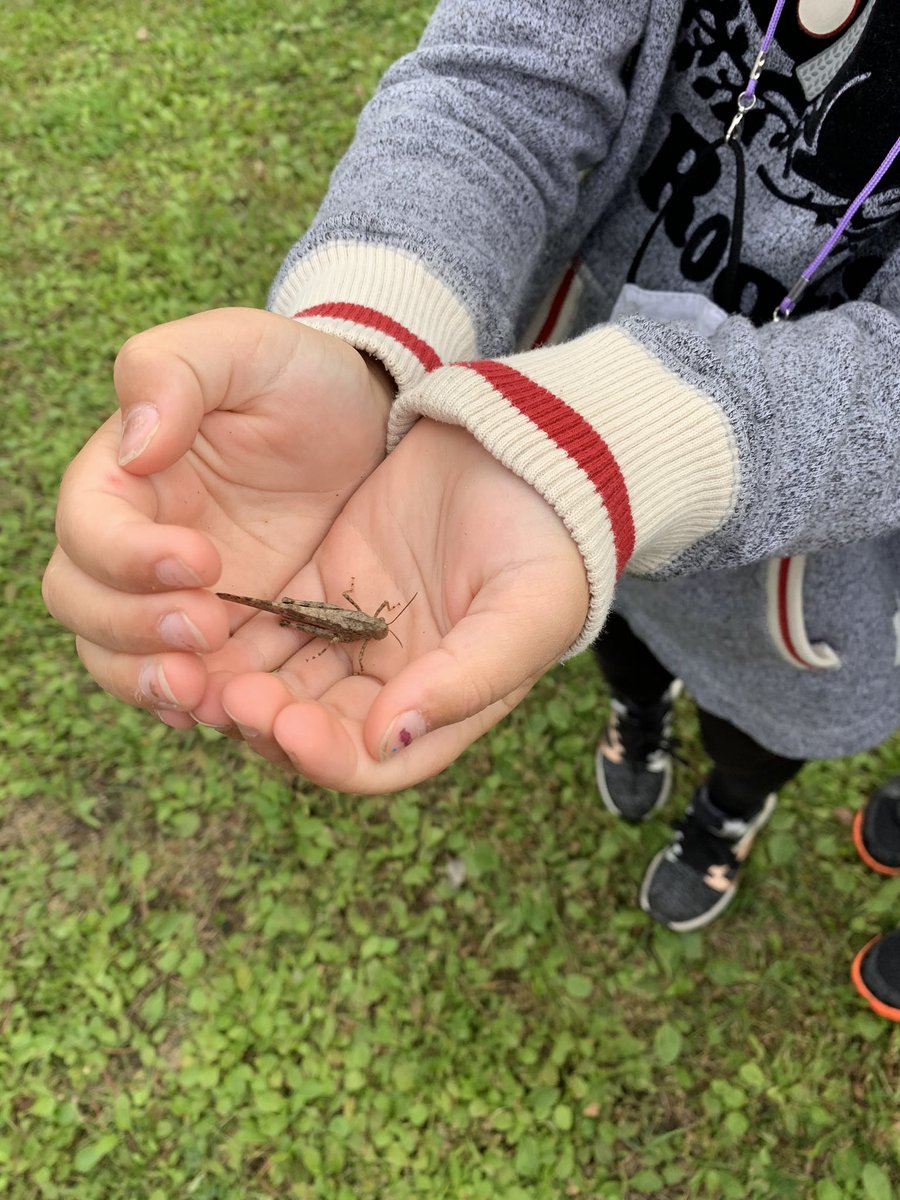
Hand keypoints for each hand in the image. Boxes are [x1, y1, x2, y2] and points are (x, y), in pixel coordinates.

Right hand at [42, 308, 392, 721]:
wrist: (368, 431)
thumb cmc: (300, 379)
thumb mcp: (247, 348)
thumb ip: (175, 371)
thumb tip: (134, 444)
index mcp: (123, 473)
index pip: (87, 526)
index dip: (127, 554)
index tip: (200, 560)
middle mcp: (133, 541)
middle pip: (83, 602)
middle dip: (132, 626)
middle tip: (205, 630)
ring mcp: (171, 595)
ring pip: (116, 655)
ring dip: (148, 679)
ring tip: (203, 694)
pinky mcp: (222, 632)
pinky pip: (182, 680)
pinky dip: (191, 703)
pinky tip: (223, 713)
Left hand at [207, 418, 592, 792]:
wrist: (526, 446)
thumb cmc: (546, 538)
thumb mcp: (527, 610)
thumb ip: (466, 680)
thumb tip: (385, 739)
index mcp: (445, 705)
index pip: (375, 761)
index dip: (327, 757)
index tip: (288, 726)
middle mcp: (393, 682)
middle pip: (315, 728)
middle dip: (269, 723)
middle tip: (227, 697)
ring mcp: (353, 634)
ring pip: (281, 681)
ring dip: (239, 686)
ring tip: (198, 671)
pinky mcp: (322, 583)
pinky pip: (270, 622)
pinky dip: (235, 632)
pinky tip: (201, 624)